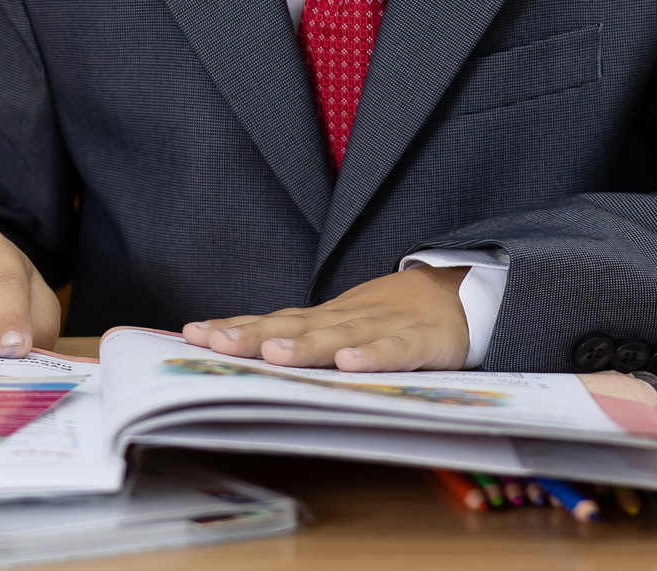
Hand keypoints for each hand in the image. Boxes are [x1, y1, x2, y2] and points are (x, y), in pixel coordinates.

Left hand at [181, 267, 469, 371]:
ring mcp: (383, 326)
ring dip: (306, 345)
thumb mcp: (346, 326)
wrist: (464, 293)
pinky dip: (374, 354)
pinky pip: (396, 349)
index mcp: (326, 319)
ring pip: (340, 335)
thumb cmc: (396, 316)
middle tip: (215, 342)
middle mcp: (346, 318)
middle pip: (295, 326)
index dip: (235, 327)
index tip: (193, 333)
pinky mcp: (422, 340)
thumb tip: (250, 356)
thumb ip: (306, 339)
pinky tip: (352, 363)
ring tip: (274, 354)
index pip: (273, 321)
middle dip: (253, 334)